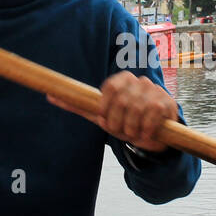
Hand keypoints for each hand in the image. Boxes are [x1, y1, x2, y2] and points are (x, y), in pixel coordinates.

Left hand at [48, 71, 177, 152]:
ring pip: (136, 109)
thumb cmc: (124, 122)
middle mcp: (138, 81)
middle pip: (122, 101)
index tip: (105, 119)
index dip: (106, 108)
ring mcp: (153, 90)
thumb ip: (78, 105)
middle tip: (120, 130)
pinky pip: (152, 115)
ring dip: (132, 128)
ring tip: (133, 133)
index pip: (110, 88)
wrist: (152, 135)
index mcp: (121, 80)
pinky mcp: (166, 102)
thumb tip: (49, 95)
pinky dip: (145, 129)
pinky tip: (145, 133)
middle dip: (118, 122)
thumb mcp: (99, 115)